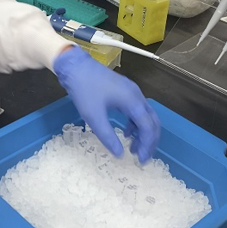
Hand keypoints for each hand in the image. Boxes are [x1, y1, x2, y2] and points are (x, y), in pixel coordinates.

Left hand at [54, 46, 160, 163]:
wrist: (75, 66)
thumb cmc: (84, 90)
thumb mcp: (93, 116)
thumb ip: (107, 136)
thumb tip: (119, 155)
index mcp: (132, 101)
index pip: (148, 127)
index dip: (147, 146)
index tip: (141, 161)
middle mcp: (136, 96)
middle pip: (151, 121)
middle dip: (149, 141)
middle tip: (141, 157)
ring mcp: (131, 92)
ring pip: (144, 116)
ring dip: (142, 133)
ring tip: (133, 148)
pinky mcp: (124, 91)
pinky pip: (136, 110)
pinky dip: (134, 124)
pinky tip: (126, 133)